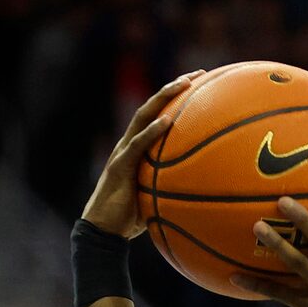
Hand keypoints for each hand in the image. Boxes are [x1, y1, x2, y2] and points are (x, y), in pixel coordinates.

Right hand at [81, 74, 204, 237]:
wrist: (104, 232)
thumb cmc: (131, 218)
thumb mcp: (158, 197)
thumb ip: (174, 186)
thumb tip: (204, 192)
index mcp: (138, 148)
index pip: (158, 115)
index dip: (176, 99)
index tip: (200, 86)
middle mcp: (130, 144)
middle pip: (152, 106)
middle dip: (175, 88)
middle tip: (198, 74)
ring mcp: (123, 152)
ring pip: (143, 116)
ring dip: (164, 98)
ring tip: (184, 84)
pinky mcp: (119, 166)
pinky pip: (138, 145)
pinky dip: (152, 131)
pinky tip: (168, 121)